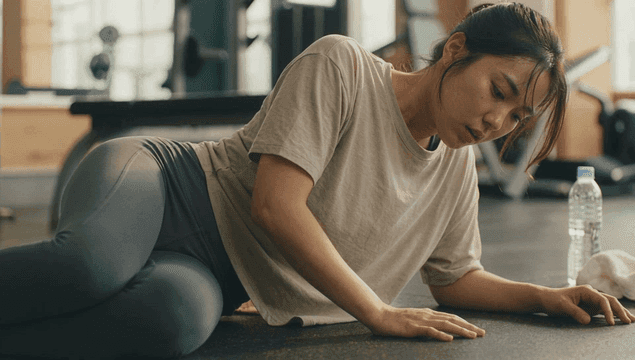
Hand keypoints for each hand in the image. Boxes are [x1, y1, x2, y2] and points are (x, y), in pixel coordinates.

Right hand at [367, 305, 485, 340]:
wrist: (379, 315)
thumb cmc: (394, 320)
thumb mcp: (413, 320)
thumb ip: (425, 323)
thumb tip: (438, 329)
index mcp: (428, 313)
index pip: (451, 317)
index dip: (465, 323)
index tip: (476, 329)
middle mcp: (427, 315)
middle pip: (452, 320)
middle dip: (469, 326)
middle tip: (482, 333)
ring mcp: (421, 321)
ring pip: (445, 325)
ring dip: (460, 330)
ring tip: (473, 336)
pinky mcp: (413, 328)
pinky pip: (430, 331)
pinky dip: (441, 334)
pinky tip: (450, 339)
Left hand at [539, 285, 634, 324]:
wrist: (545, 299)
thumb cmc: (552, 300)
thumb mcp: (561, 306)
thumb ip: (574, 312)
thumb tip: (588, 320)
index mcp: (586, 291)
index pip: (602, 300)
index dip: (608, 311)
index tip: (611, 323)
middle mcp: (591, 294)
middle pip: (610, 301)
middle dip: (620, 311)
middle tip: (629, 322)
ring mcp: (592, 300)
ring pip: (610, 305)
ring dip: (620, 312)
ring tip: (631, 320)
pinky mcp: (590, 307)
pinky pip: (605, 310)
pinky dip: (614, 314)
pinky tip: (621, 319)